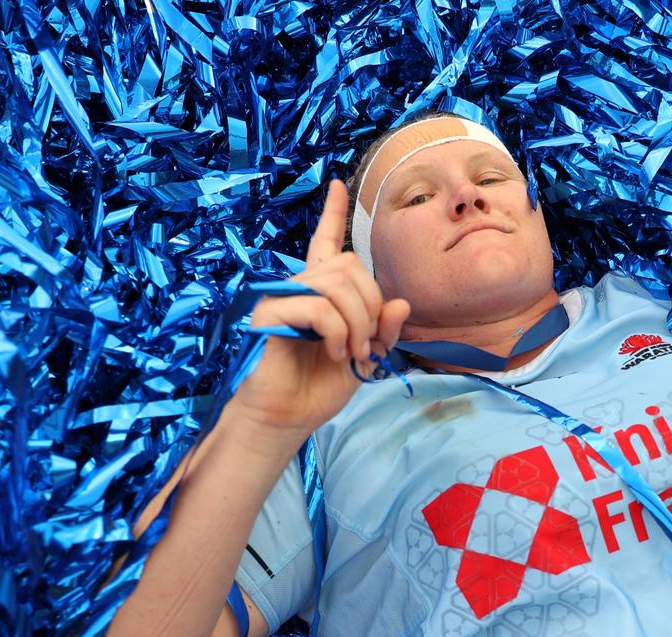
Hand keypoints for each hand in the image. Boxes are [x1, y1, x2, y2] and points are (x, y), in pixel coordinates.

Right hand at [231, 179, 410, 436]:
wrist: (287, 417)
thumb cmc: (320, 387)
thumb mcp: (366, 357)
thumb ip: (384, 329)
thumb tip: (401, 302)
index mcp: (320, 291)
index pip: (326, 243)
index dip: (332, 213)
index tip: (337, 184)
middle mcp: (299, 286)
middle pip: (350, 266)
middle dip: (370, 307)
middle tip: (366, 346)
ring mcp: (282, 296)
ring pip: (337, 285)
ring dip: (357, 324)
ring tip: (350, 354)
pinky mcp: (270, 313)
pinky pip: (319, 308)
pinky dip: (337, 333)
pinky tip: (332, 353)